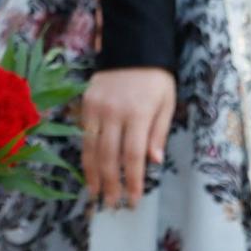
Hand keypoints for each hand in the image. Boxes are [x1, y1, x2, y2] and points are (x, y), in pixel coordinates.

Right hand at [80, 67, 173, 209]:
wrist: (133, 46)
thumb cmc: (156, 79)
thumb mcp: (167, 104)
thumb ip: (159, 133)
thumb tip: (153, 162)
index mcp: (139, 114)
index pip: (133, 155)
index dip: (132, 181)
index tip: (132, 200)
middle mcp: (114, 112)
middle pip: (108, 156)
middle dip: (110, 184)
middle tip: (112, 204)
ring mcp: (96, 107)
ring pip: (90, 147)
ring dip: (92, 173)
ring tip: (95, 193)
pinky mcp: (85, 102)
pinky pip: (83, 132)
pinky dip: (84, 153)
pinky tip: (87, 168)